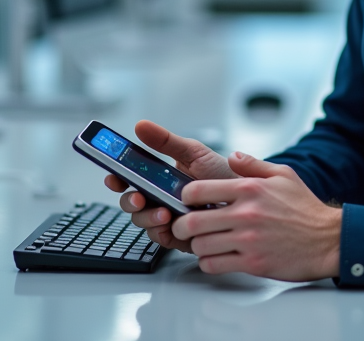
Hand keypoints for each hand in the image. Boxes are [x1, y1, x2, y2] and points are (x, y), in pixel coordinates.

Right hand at [103, 120, 236, 252]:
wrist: (250, 197)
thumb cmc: (223, 174)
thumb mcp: (194, 153)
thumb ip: (166, 141)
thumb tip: (140, 125)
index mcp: (161, 177)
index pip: (131, 179)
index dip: (117, 178)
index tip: (112, 176)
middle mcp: (161, 198)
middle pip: (132, 203)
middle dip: (129, 201)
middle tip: (138, 198)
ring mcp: (169, 218)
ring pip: (143, 222)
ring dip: (147, 217)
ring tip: (163, 212)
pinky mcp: (180, 236)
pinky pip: (161, 238)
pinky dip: (162, 232)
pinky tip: (171, 223)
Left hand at [171, 152, 340, 281]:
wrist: (329, 240)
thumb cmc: (306, 209)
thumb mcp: (284, 175)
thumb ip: (253, 165)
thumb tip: (232, 156)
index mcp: (250, 189)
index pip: (197, 189)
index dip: (185, 196)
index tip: (188, 201)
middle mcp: (246, 214)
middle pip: (191, 221)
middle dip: (182, 225)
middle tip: (185, 226)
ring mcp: (248, 240)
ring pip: (199, 246)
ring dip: (196, 245)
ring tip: (203, 242)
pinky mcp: (252, 263)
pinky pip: (214, 265)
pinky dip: (209, 263)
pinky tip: (216, 257)